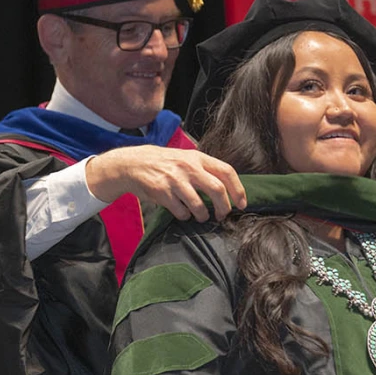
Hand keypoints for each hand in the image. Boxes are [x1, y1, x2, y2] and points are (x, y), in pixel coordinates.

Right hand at [86, 146, 246, 221]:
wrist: (133, 164)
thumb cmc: (165, 163)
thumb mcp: (187, 158)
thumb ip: (206, 169)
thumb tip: (229, 189)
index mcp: (198, 158)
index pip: (226, 172)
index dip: (238, 190)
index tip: (242, 204)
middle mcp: (188, 167)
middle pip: (217, 190)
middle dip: (224, 207)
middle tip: (223, 215)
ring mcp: (175, 180)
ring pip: (199, 206)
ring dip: (203, 215)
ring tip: (201, 216)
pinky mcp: (163, 192)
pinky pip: (182, 212)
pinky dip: (185, 216)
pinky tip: (182, 212)